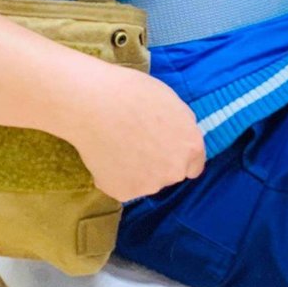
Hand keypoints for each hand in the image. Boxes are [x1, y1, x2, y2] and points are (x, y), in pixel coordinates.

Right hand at [66, 63, 206, 202]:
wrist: (94, 104)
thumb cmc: (132, 93)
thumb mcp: (171, 101)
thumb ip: (181, 125)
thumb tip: (180, 135)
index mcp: (191, 147)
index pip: (193, 166)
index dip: (178, 155)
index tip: (164, 148)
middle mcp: (174, 171)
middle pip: (169, 174)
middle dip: (158, 162)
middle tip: (136, 141)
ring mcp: (149, 185)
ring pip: (146, 181)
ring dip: (136, 170)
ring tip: (117, 144)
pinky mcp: (123, 193)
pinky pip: (121, 186)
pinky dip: (114, 175)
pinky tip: (105, 154)